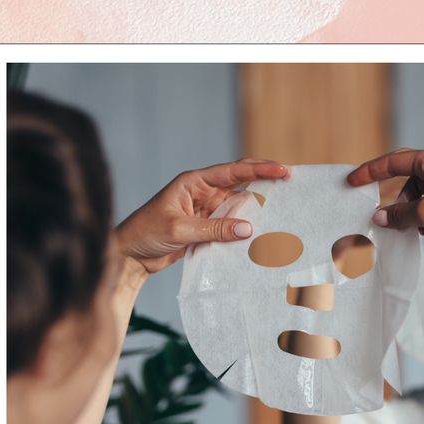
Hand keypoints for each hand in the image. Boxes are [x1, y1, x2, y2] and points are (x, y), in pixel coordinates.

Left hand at [115, 159, 289, 275]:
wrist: (130, 255)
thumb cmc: (146, 234)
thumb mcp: (179, 230)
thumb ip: (214, 229)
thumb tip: (248, 229)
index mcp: (194, 182)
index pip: (233, 171)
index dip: (260, 169)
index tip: (283, 170)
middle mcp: (203, 192)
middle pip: (241, 184)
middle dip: (266, 183)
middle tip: (293, 185)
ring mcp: (206, 211)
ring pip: (239, 207)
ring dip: (258, 210)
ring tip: (284, 212)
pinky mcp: (206, 228)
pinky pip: (231, 226)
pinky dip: (245, 230)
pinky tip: (261, 235)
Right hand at [347, 148, 423, 249]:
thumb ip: (399, 214)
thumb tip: (380, 216)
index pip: (394, 160)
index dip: (370, 171)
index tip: (352, 181)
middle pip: (405, 174)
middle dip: (391, 194)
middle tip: (375, 207)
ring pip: (418, 191)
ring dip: (408, 208)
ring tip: (409, 226)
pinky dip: (422, 213)